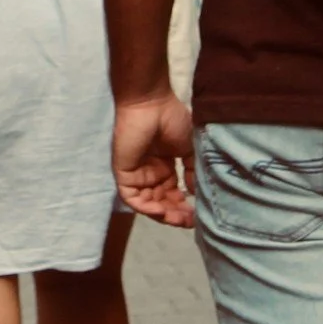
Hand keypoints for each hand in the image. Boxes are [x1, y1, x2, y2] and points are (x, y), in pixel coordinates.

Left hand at [112, 91, 195, 226]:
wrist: (151, 102)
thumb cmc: (171, 119)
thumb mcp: (189, 149)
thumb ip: (192, 172)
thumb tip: (196, 194)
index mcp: (164, 168)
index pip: (173, 195)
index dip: (185, 208)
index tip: (199, 215)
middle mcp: (150, 173)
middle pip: (162, 203)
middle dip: (176, 215)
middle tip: (191, 221)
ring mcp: (136, 174)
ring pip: (148, 205)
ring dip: (163, 215)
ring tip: (179, 218)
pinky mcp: (123, 173)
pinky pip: (132, 198)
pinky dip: (145, 209)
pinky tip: (161, 211)